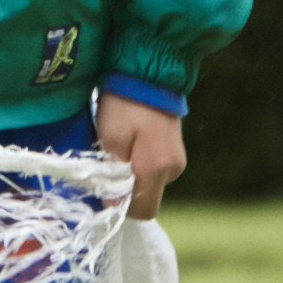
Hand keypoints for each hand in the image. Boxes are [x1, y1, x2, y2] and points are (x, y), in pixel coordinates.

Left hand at [93, 92, 186, 219]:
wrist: (150, 71)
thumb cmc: (125, 103)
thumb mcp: (110, 137)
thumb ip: (113, 172)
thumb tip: (114, 204)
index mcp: (156, 168)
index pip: (143, 211)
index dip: (122, 206)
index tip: (105, 187)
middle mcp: (172, 169)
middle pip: (146, 197)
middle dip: (125, 188)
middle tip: (109, 162)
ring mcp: (177, 160)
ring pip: (150, 183)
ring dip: (133, 174)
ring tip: (119, 146)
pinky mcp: (175, 150)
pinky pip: (155, 169)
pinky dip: (141, 163)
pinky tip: (131, 142)